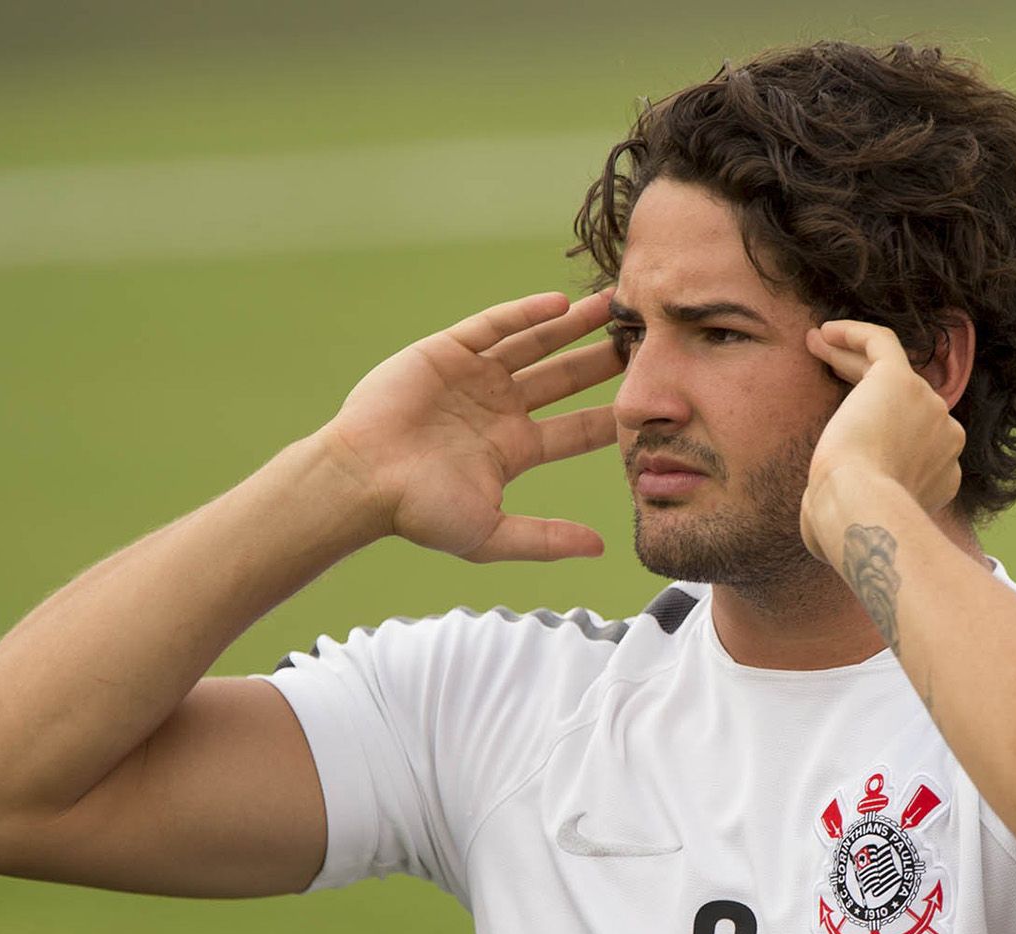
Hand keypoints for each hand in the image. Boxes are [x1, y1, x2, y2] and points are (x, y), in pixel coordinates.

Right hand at [317, 290, 621, 561]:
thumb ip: (545, 540)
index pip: (576, 429)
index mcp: (513, 449)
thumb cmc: (418, 512)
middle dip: (603, 360)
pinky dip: (524, 313)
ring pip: (535, 344)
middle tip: (647, 340)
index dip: (614, 415)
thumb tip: (602, 548)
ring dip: (573, 326)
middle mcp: (499, 409)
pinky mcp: (447, 352)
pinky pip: (493, 325)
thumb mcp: (490, 536)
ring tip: (614, 304)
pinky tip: (559, 304)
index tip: (655, 403)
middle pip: (564, 378)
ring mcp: (474, 378)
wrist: (360, 481)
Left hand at [800, 320, 963, 562]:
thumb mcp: (854, 526)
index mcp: (942, 472)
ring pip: (888, 368)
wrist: (861, 508)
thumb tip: (813, 529)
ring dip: (849, 356)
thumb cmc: (848, 528)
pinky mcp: (901, 380)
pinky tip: (824, 332)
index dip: (875, 427)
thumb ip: (845, 518)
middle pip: (904, 399)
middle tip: (823, 369)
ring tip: (814, 345)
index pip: (911, 439)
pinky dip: (854, 334)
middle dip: (862, 382)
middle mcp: (945, 435)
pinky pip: (880, 343)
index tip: (839, 428)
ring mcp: (928, 405)